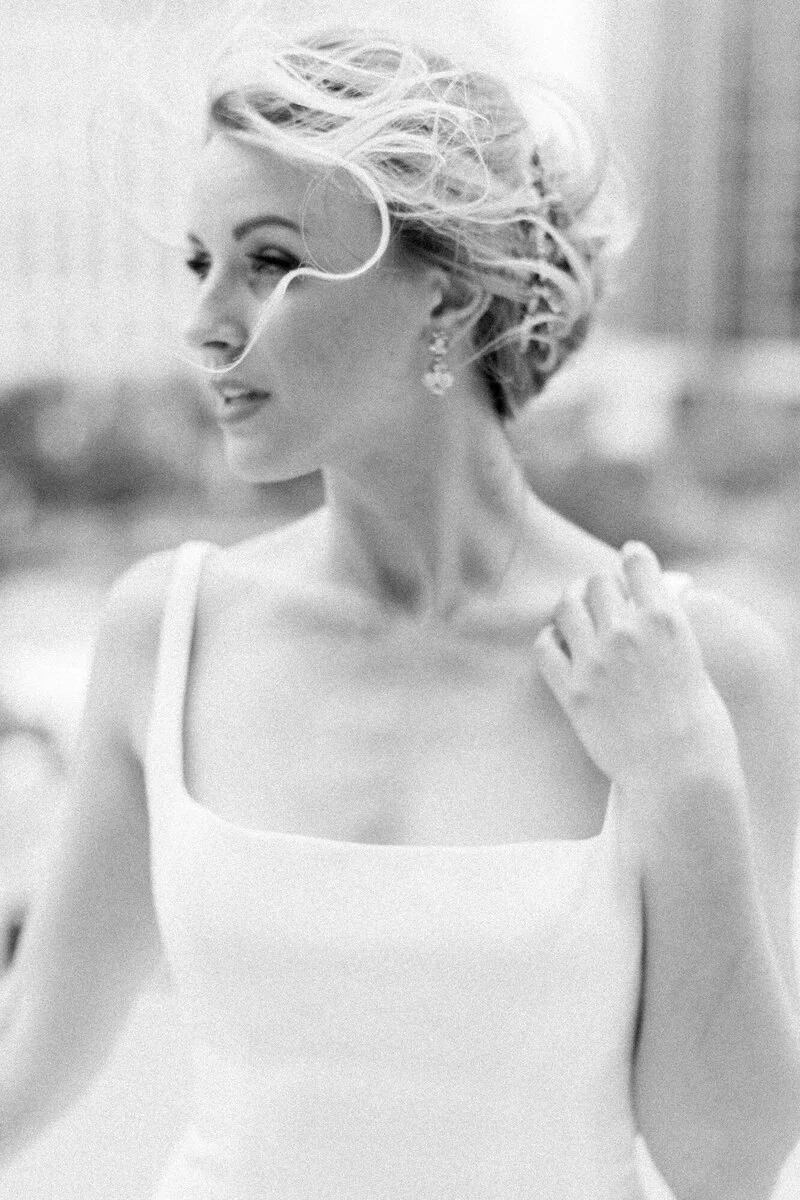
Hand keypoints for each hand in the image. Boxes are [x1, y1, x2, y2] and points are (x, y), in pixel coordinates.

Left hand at [534, 543, 741, 792]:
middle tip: (602, 595)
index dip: (631, 558)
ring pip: (567, 605)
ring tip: (574, 609)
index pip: (637, 563)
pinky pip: (544, 646)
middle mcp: (626, 632)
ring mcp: (594, 661)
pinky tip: (558, 643)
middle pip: (597, 582)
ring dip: (571, 603)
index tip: (628, 558)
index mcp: (665, 619)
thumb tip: (651, 603)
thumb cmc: (698, 722)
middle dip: (601, 585)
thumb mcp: (693, 659)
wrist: (679, 771)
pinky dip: (549, 639)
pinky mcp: (571, 691)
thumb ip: (666, 628)